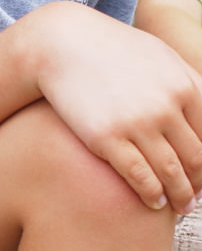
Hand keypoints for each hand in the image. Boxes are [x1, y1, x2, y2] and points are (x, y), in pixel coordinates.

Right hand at [27, 2, 201, 213]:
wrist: (62, 44)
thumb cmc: (112, 49)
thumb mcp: (160, 56)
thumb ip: (189, 82)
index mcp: (183, 86)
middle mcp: (165, 106)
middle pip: (196, 159)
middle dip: (198, 184)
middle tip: (193, 198)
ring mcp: (136, 123)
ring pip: (171, 173)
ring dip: (180, 196)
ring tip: (179, 206)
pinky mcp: (107, 137)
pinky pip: (139, 176)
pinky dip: (152, 194)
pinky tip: (154, 201)